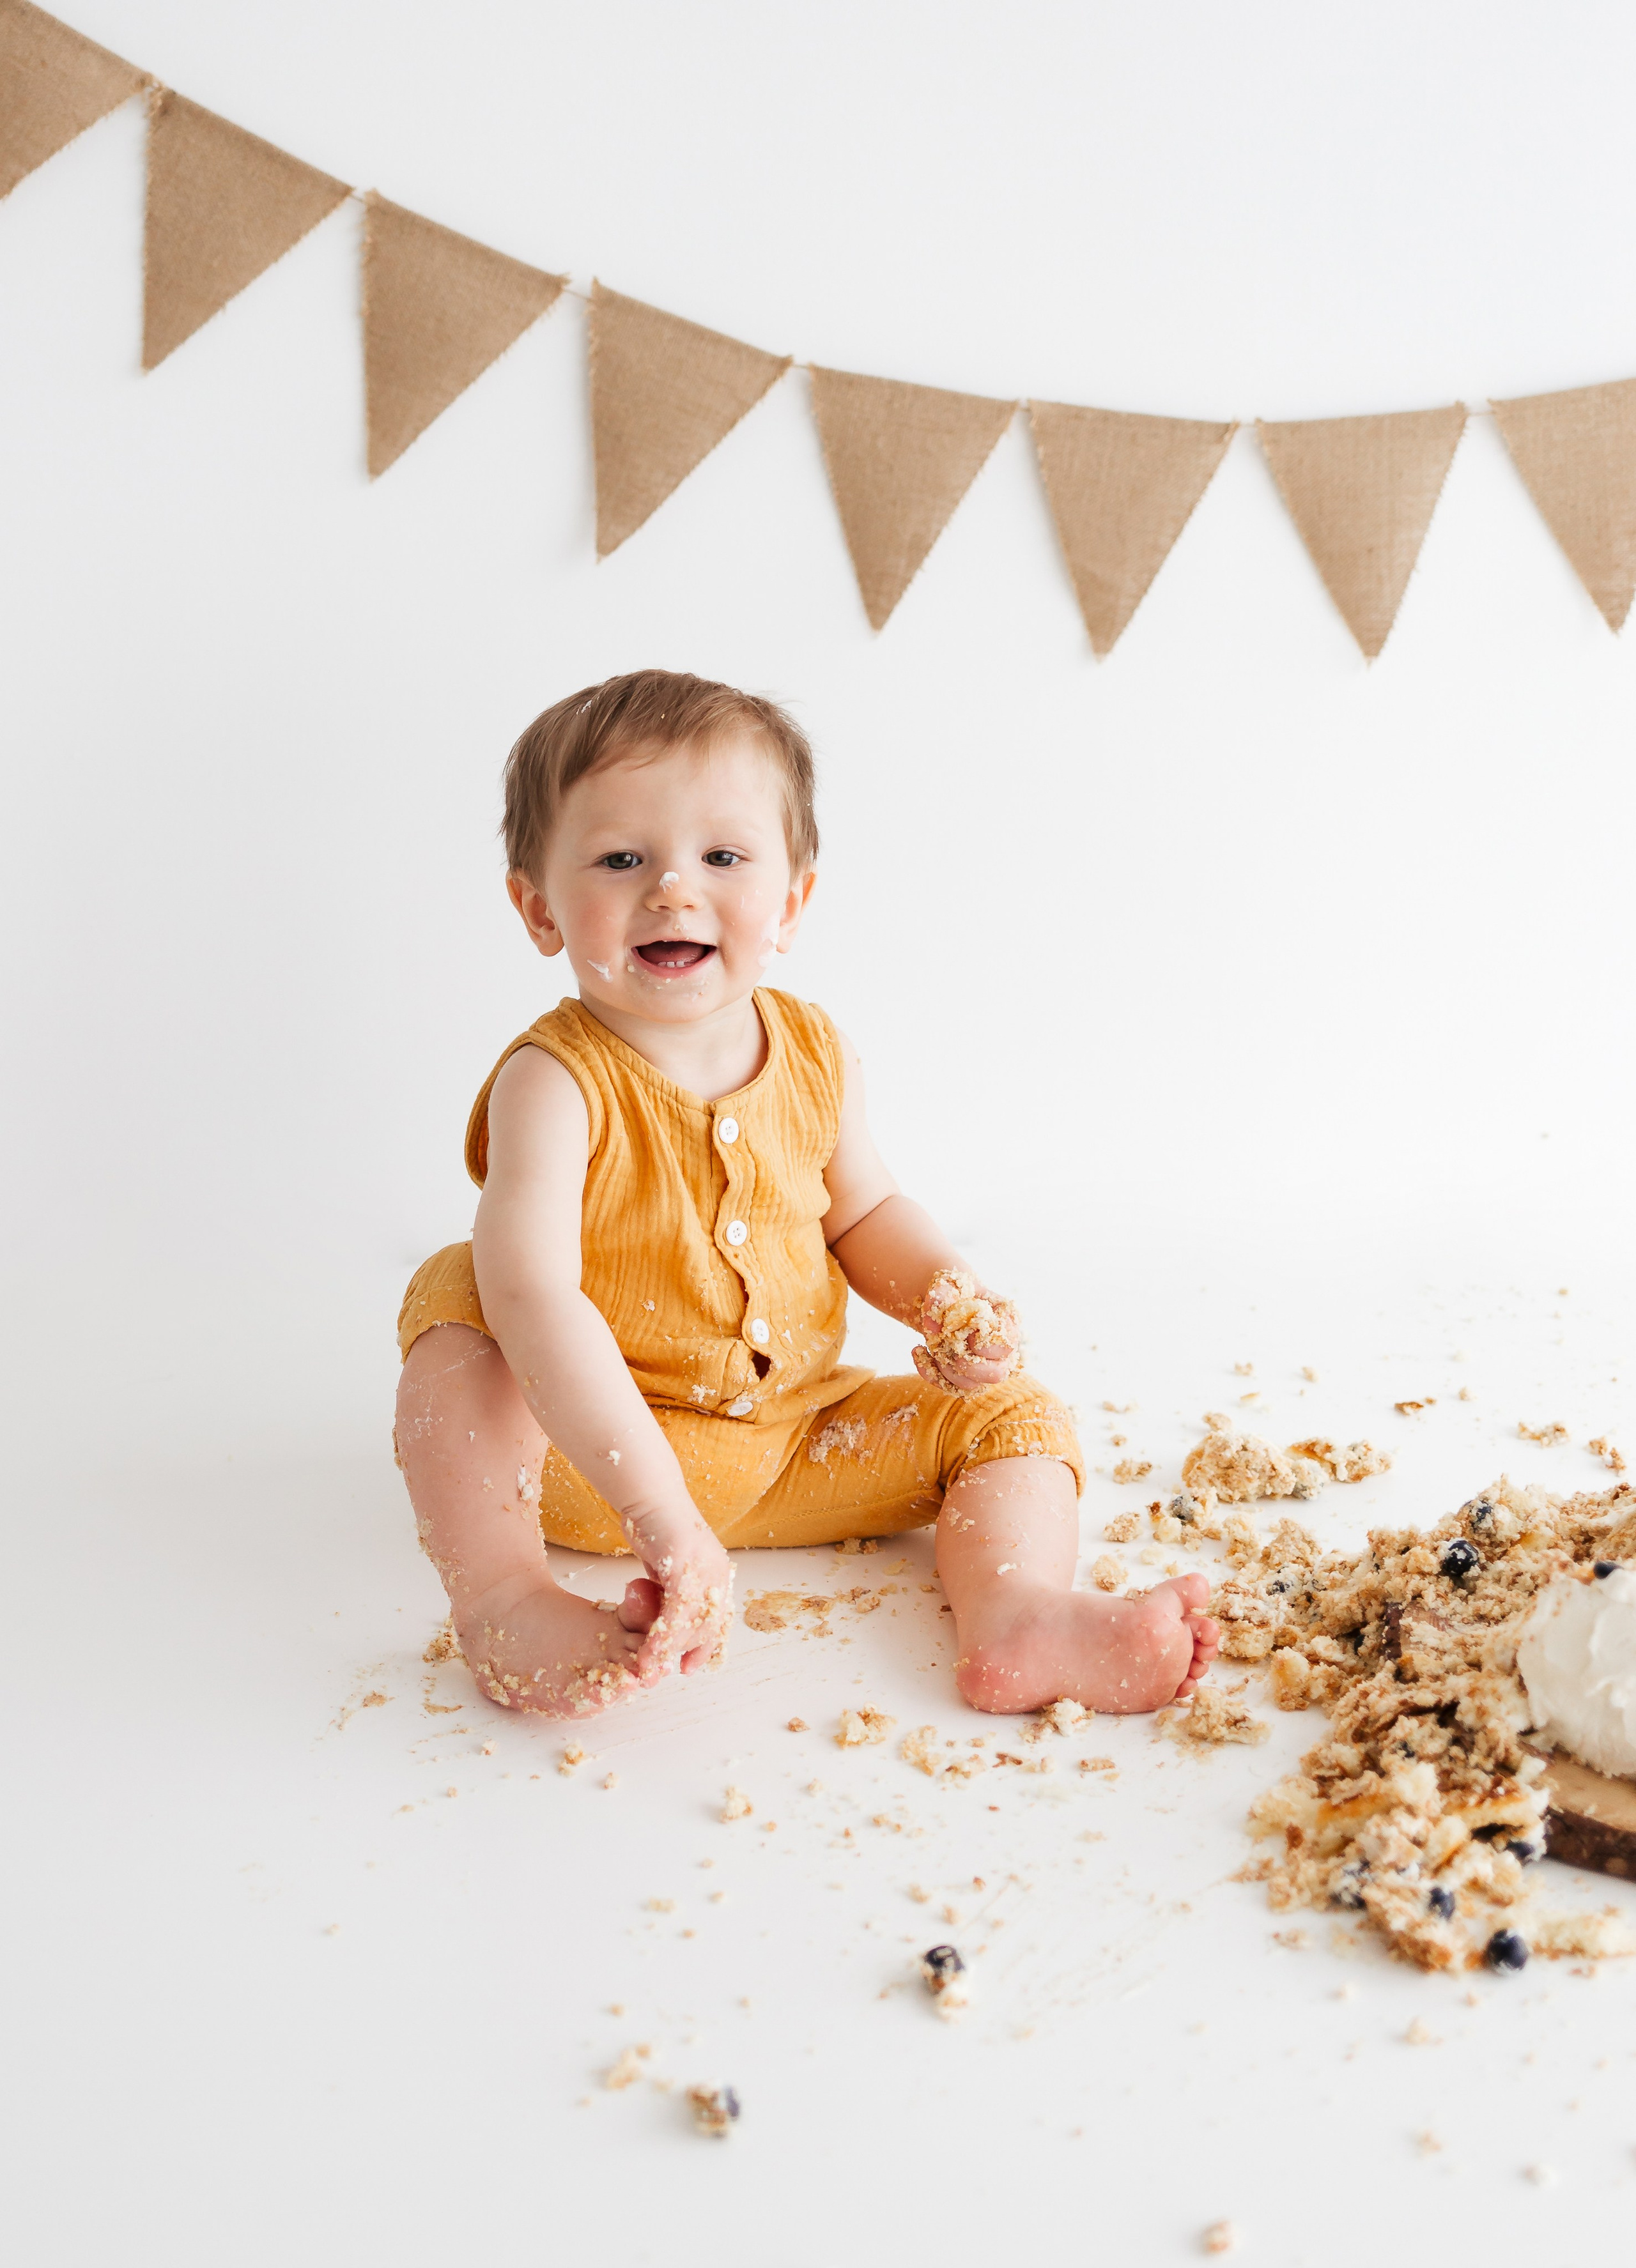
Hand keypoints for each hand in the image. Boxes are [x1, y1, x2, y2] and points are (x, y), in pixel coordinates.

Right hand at [620, 1504, 734, 1678]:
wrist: (649, 1497)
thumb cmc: (656, 1528)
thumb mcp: (670, 1567)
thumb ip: (673, 1591)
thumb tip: (667, 1619)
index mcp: (718, 1574)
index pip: (718, 1620)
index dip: (706, 1646)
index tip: (690, 1667)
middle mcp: (717, 1574)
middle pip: (708, 1626)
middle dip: (687, 1651)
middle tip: (662, 1667)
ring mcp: (705, 1570)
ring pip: (693, 1624)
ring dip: (670, 1650)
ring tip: (650, 1666)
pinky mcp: (686, 1567)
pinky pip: (676, 1613)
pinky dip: (663, 1636)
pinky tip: (650, 1649)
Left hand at [913, 1269, 1022, 1395]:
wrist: (944, 1300)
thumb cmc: (955, 1290)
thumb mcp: (950, 1282)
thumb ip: (943, 1294)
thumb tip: (933, 1322)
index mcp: (1007, 1323)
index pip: (1006, 1343)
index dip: (984, 1342)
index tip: (965, 1330)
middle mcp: (1001, 1350)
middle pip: (996, 1374)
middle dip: (966, 1363)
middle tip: (947, 1343)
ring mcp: (984, 1366)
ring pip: (971, 1385)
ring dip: (945, 1368)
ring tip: (929, 1345)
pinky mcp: (964, 1377)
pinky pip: (949, 1387)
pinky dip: (930, 1372)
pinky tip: (919, 1351)